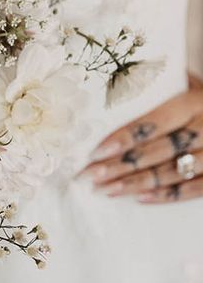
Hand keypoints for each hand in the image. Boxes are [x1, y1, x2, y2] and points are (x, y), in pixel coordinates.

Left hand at [81, 76, 202, 202]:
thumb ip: (155, 91)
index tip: (96, 152)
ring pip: (174, 172)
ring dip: (137, 183)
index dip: (125, 138)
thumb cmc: (197, 95)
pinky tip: (139, 198)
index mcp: (194, 102)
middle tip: (91, 175)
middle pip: (160, 151)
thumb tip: (106, 97)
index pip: (155, 123)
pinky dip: (167, 196)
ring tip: (106, 189)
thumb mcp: (185, 84)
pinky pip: (196, 189)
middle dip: (121, 165)